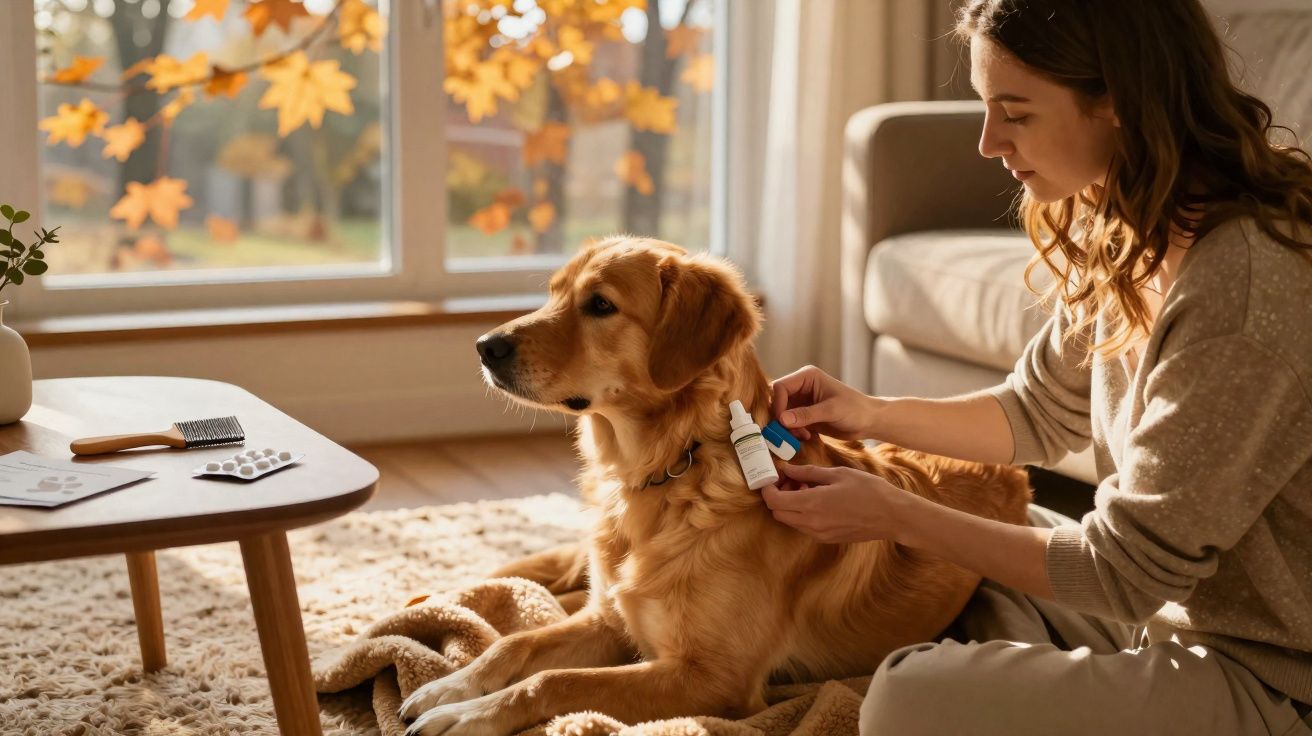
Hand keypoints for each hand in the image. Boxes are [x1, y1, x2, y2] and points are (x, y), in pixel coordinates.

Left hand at [760, 463, 918, 543]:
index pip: (773, 501)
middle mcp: (811, 522)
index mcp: (812, 503)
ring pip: (790, 521)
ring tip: (807, 487)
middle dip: (777, 496)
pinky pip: (804, 527)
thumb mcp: (837, 474)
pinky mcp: (827, 539)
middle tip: (790, 480)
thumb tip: (786, 468)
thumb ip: (807, 472)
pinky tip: (817, 500)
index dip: (768, 488)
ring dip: (789, 505)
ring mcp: (819, 534)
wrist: (892, 516)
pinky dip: (802, 513)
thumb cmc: (868, 490)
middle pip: (777, 513)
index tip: (773, 477)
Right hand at [770, 365, 875, 440]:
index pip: (780, 387)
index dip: (779, 405)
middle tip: (790, 432)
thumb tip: (782, 419)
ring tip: (802, 435)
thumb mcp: (831, 411)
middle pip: (778, 401)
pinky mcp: (804, 415)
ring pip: (781, 414)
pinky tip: (807, 436)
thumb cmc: (855, 410)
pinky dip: (793, 432)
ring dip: (787, 427)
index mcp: (807, 377)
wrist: (869, 421)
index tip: (784, 422)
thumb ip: (806, 415)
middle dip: (781, 418)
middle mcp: (802, 387)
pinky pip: (789, 423)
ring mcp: (802, 401)